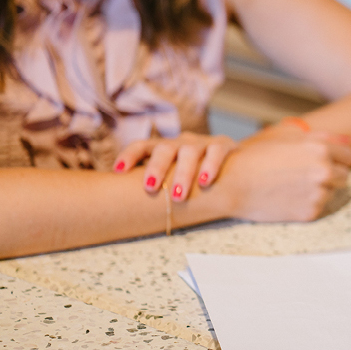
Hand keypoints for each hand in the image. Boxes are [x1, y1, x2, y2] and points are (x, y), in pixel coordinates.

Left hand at [114, 132, 237, 200]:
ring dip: (183, 173)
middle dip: (156, 167)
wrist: (233, 165)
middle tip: (151, 188)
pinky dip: (210, 165)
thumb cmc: (194, 176)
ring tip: (178, 195)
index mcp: (164, 148)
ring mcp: (202, 143)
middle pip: (164, 149)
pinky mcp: (223, 145)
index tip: (118, 171)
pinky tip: (205, 181)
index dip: (129, 156)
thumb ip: (156, 185)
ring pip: (189, 152)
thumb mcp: (173, 176)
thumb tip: (123, 207)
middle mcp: (180, 142)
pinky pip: (216, 152)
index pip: (142, 146)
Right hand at [217, 131, 350, 221]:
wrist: (232, 184)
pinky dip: (308, 203)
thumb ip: (323, 138)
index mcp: (320, 149)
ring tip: (293, 184)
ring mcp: (318, 193)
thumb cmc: (257, 157)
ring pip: (332, 191)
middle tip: (305, 174)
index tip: (325, 160)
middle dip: (331, 174)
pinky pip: (319, 206)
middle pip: (344, 175)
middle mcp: (324, 171)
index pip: (348, 155)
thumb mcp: (288, 138)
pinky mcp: (310, 212)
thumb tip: (349, 140)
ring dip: (319, 189)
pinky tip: (288, 196)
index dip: (337, 158)